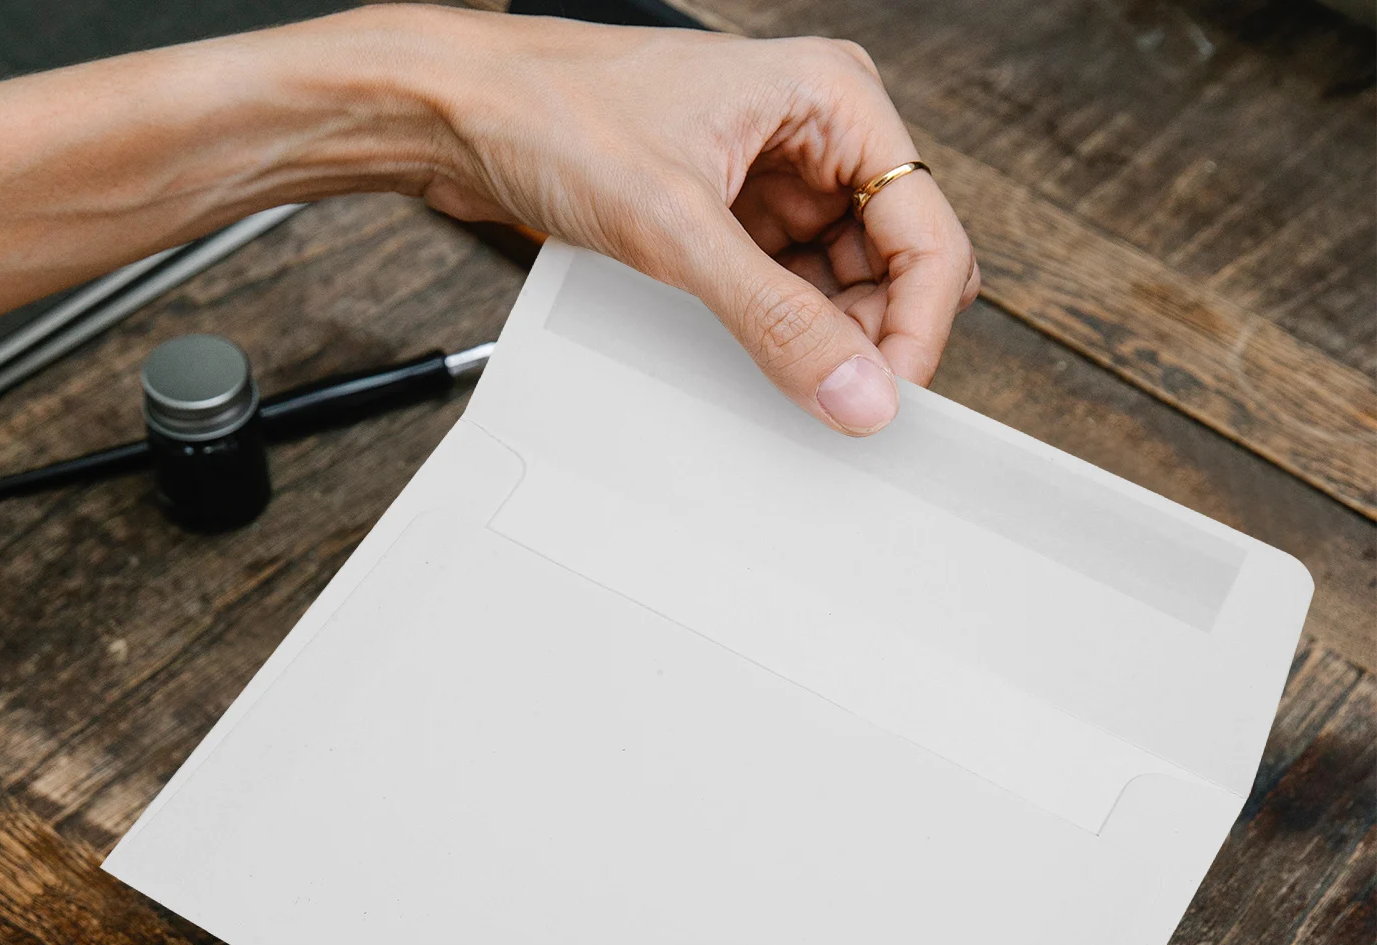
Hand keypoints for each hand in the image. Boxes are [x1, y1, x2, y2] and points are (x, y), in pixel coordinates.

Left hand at [419, 9, 979, 433]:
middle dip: (871, 336)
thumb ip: (775, 319)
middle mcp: (814, 136)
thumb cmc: (556, 113)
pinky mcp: (729, 219)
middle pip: (893, 263)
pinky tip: (755, 359)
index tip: (885, 397)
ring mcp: (772, 180)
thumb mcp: (677, 228)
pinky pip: (785, 292)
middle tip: (835, 401)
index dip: (917, 325)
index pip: (926, 230)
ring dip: (822, 340)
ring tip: (784, 378)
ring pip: (841, 286)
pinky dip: (779, 334)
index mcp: (832, 99)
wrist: (462, 115)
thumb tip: (854, 390)